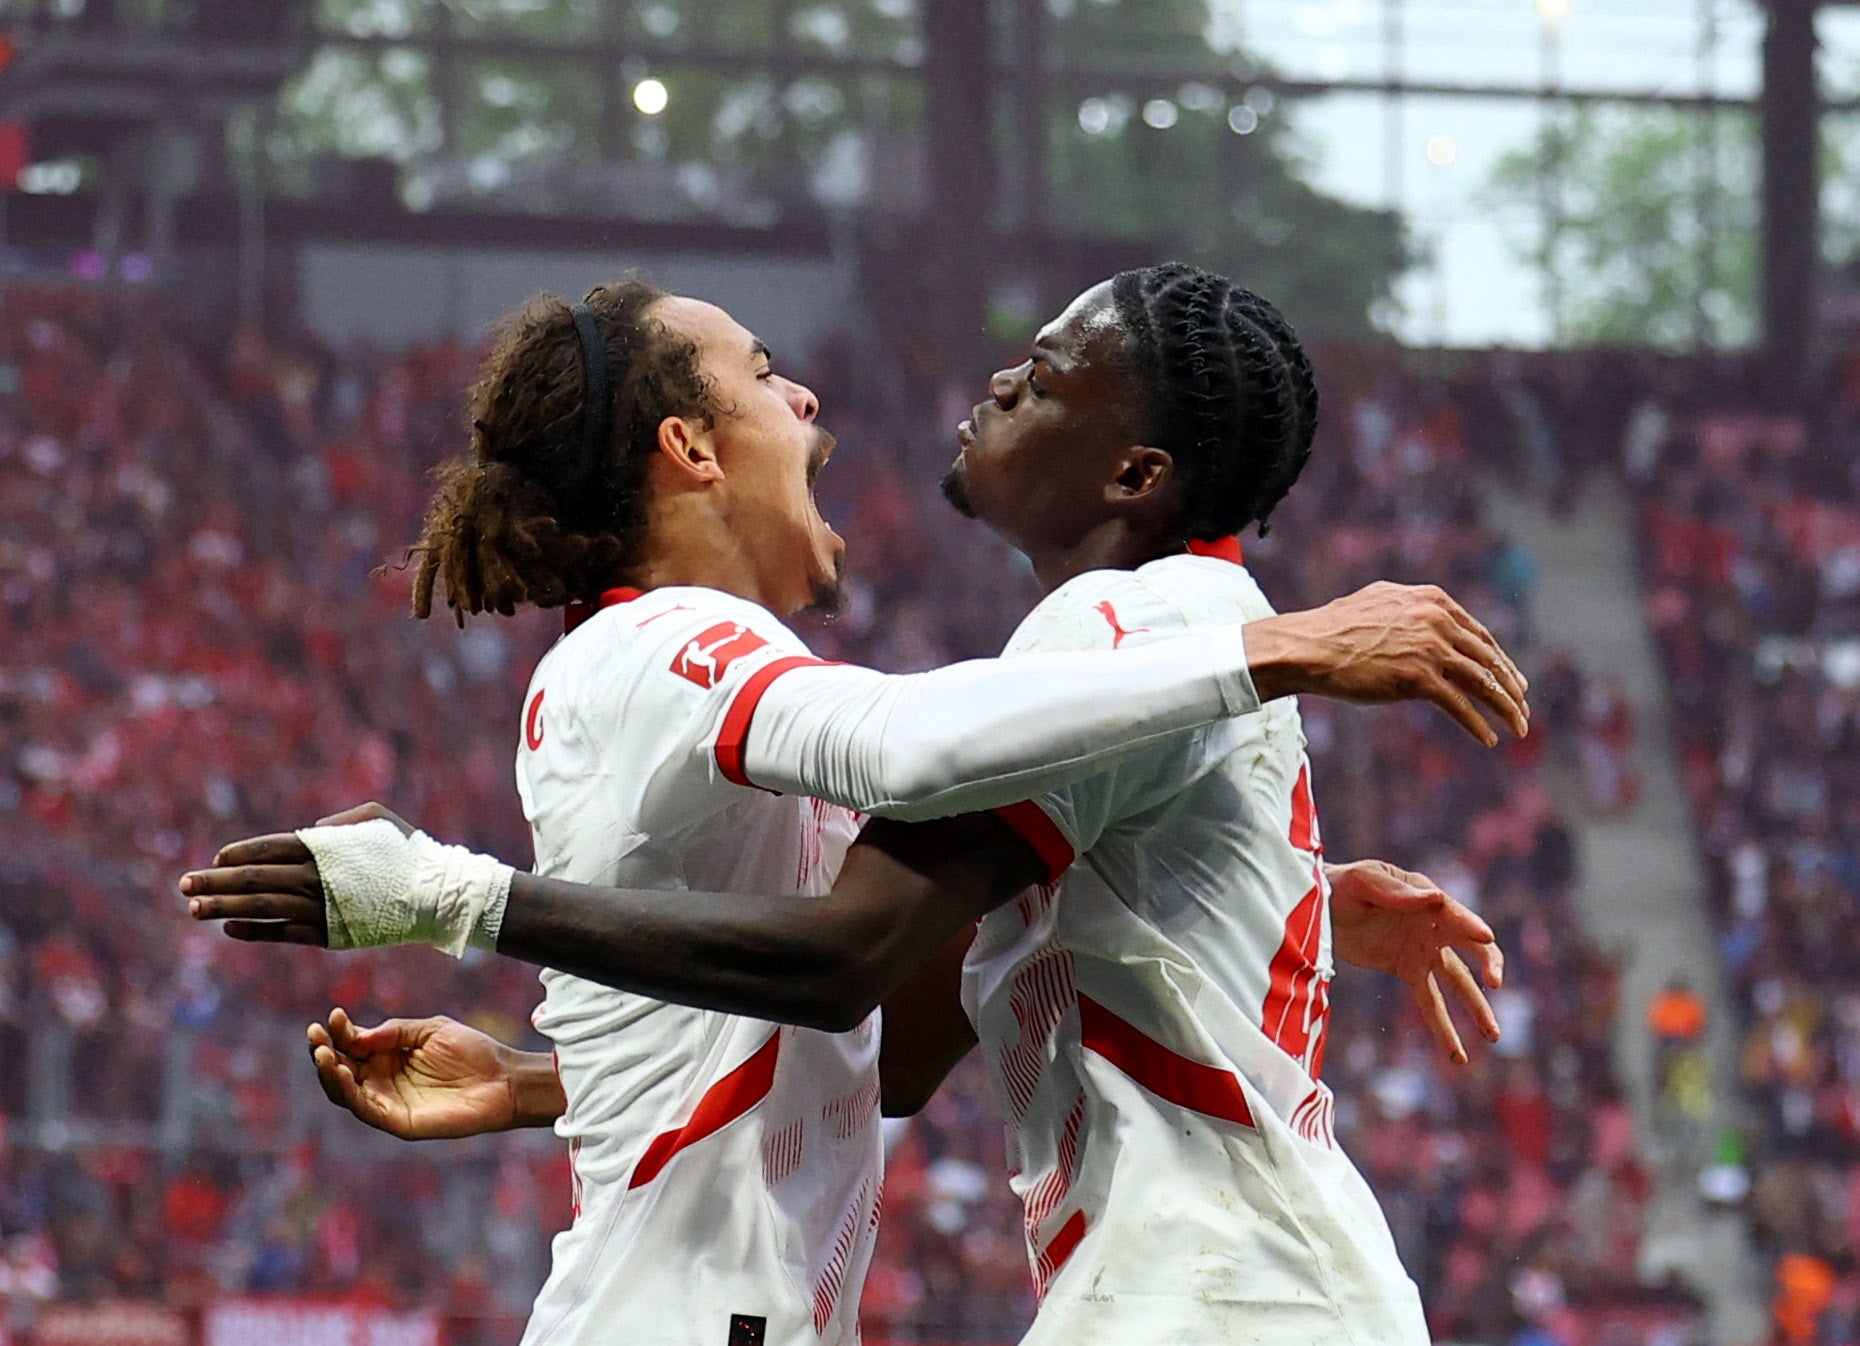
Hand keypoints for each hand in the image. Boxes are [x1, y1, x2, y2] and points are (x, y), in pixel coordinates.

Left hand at [180, 802, 414, 945]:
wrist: (434, 894)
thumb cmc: (408, 850)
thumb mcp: (377, 818)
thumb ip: (339, 823)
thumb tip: (311, 832)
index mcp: (324, 846)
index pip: (269, 847)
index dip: (239, 853)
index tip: (216, 859)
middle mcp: (316, 876)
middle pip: (254, 877)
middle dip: (215, 881)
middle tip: (183, 885)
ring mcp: (320, 907)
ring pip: (261, 906)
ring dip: (224, 907)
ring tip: (193, 909)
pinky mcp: (329, 934)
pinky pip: (283, 933)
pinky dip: (255, 930)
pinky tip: (231, 929)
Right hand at [308, 1007, 561, 1139]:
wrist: (503, 1079)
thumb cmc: (472, 1052)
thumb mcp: (430, 1030)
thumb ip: (393, 1032)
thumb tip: (356, 1034)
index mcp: (389, 1056)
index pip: (352, 1045)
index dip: (339, 1032)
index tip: (334, 1016)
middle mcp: (383, 1079)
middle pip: (341, 1069)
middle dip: (325, 1052)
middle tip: (315, 1034)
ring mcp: (388, 1101)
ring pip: (345, 1092)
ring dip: (330, 1074)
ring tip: (324, 1053)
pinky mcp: (397, 1121)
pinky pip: (366, 1109)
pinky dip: (350, 1093)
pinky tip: (345, 1073)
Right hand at [1245, 582, 1529, 746]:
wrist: (1310, 647)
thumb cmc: (1335, 628)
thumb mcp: (1382, 603)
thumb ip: (1412, 610)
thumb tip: (1427, 617)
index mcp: (1432, 601)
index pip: (1479, 635)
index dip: (1500, 660)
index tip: (1512, 679)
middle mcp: (1438, 621)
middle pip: (1488, 659)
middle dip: (1511, 686)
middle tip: (1523, 707)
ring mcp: (1430, 649)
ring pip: (1482, 683)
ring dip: (1505, 708)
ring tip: (1518, 728)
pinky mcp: (1419, 679)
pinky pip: (1460, 705)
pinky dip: (1477, 724)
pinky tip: (1488, 738)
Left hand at [1327, 859, 1504, 1064]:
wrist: (1321, 907)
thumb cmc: (1343, 885)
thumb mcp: (1365, 881)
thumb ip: (1396, 892)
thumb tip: (1436, 898)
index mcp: (1426, 897)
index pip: (1455, 914)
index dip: (1471, 925)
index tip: (1486, 938)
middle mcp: (1434, 925)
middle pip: (1471, 948)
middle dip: (1488, 964)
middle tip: (1496, 982)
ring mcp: (1424, 950)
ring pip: (1458, 983)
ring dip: (1476, 1008)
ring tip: (1494, 1036)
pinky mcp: (1408, 969)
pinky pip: (1431, 1002)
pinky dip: (1444, 1027)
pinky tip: (1457, 1053)